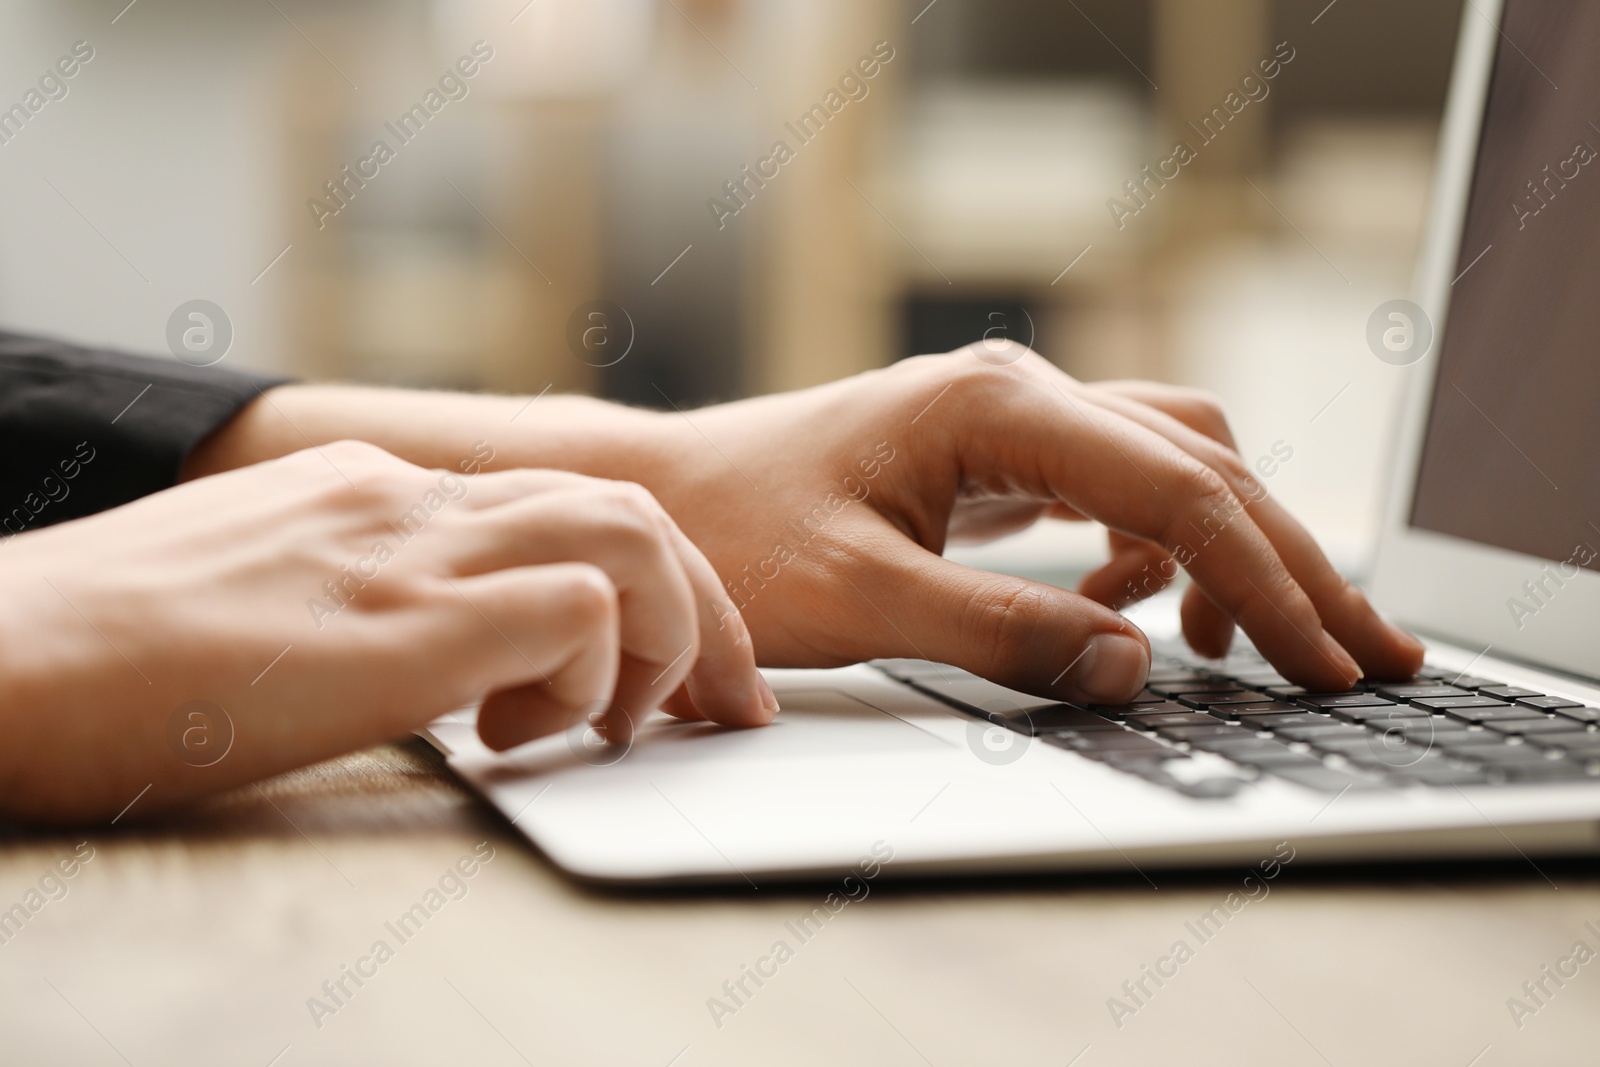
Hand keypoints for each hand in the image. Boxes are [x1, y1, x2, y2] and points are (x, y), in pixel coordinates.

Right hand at [0, 442, 769, 820]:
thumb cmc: (102, 655)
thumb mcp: (254, 593)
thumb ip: (353, 593)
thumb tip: (435, 650)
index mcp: (370, 487)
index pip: (558, 500)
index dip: (647, 583)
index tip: (679, 664)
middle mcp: (403, 501)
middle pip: (623, 504)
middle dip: (707, 609)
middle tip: (721, 704)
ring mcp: (405, 554)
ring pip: (628, 537)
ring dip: (670, 636)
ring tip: (632, 724)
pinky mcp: (400, 628)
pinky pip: (575, 612)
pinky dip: (596, 677)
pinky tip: (531, 736)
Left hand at [629, 345, 1422, 703]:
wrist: (661, 497)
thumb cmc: (736, 535)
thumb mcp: (861, 599)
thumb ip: (1001, 634)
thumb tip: (1135, 668)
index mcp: (996, 406)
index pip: (1176, 487)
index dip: (1268, 580)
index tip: (1329, 661)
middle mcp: (1019, 394)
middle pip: (1203, 463)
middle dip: (1291, 560)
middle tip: (1367, 653)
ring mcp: (1011, 419)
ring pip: (1173, 465)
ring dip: (1233, 548)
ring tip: (1264, 647)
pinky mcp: (998, 457)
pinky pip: (1118, 487)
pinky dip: (1160, 548)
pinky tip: (1140, 608)